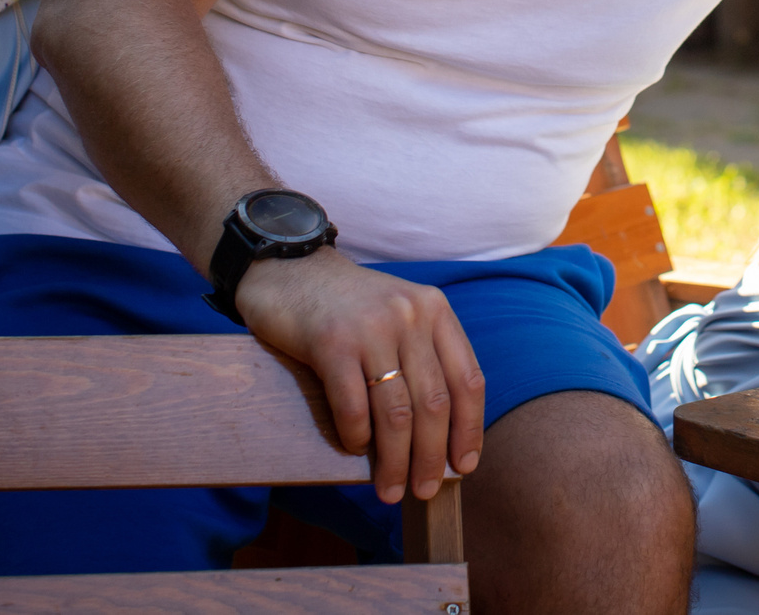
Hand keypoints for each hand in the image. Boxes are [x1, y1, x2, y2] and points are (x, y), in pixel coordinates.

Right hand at [234, 246, 487, 503]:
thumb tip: (440, 435)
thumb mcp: (399, 315)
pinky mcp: (331, 343)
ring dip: (395, 460)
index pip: (467, 380)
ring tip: (388, 489)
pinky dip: (356, 437)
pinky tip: (354, 451)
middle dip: (431, 456)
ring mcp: (371, 329)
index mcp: (435, 311)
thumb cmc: (348, 306)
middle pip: (434, 404)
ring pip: (396, 412)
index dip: (469, 429)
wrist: (289, 268)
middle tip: (425, 490)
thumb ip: (422, 357)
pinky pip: (353, 406)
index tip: (465, 466)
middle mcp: (410, 316)